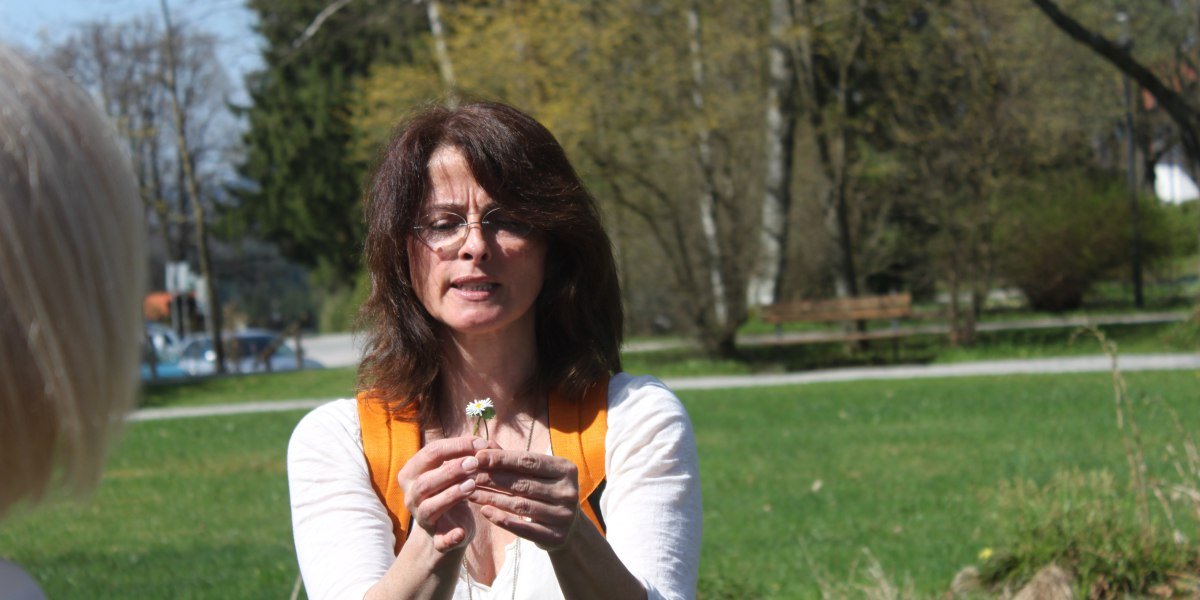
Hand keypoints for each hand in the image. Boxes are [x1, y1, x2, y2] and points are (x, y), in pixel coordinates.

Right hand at [397, 436, 490, 552]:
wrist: (447, 526)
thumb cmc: (451, 488)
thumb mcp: (456, 470)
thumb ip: (470, 456)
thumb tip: (492, 444)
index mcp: (412, 473)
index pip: (430, 453)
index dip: (456, 446)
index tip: (480, 443)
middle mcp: (411, 495)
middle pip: (425, 481)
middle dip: (451, 470)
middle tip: (474, 463)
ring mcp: (421, 518)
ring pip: (430, 507)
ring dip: (450, 495)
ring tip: (472, 485)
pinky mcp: (437, 540)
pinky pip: (440, 541)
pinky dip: (450, 538)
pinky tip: (461, 533)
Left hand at [468, 449, 581, 550]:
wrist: (569, 528)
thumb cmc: (547, 491)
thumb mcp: (538, 473)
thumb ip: (514, 461)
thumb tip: (485, 445)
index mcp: (566, 469)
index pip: (528, 461)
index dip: (502, 459)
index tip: (478, 457)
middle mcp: (568, 492)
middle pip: (523, 483)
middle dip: (493, 478)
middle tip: (470, 475)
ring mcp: (563, 516)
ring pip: (520, 505)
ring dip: (491, 498)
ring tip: (470, 492)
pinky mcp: (555, 537)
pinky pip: (522, 528)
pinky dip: (501, 519)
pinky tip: (484, 511)